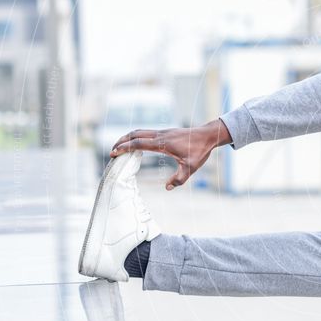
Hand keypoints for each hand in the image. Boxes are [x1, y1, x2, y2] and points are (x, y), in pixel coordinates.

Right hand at [110, 119, 231, 189]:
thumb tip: (167, 188)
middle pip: (134, 134)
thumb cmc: (200, 151)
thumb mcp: (191, 168)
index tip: (113, 153)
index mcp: (162, 143)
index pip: (138, 144)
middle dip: (121, 141)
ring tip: (120, 146)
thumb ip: (179, 179)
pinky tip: (136, 144)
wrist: (208, 135)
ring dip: (128, 137)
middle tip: (111, 150)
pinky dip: (137, 137)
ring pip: (140, 131)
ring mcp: (162, 132)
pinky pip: (146, 132)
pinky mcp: (166, 132)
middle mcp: (160, 135)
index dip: (124, 148)